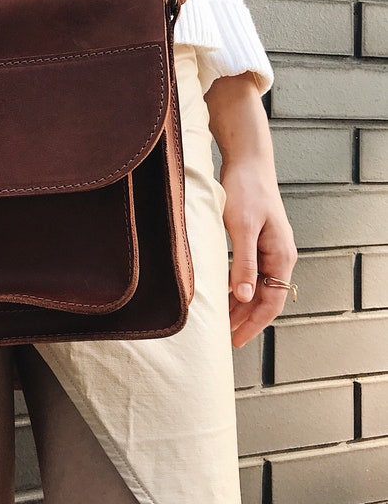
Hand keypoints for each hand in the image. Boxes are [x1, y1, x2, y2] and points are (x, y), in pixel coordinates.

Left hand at [205, 73, 296, 346]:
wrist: (248, 163)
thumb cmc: (246, 191)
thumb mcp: (242, 228)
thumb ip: (243, 263)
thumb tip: (242, 297)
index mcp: (281, 255)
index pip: (271, 301)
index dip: (254, 323)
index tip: (236, 339)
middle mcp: (279, 255)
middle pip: (265, 297)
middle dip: (246, 318)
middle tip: (225, 337)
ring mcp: (269, 248)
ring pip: (257, 286)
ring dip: (241, 305)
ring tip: (223, 321)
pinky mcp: (257, 241)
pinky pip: (251, 273)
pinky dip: (238, 287)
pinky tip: (224, 293)